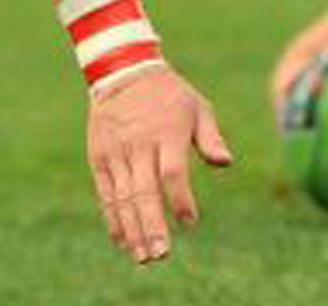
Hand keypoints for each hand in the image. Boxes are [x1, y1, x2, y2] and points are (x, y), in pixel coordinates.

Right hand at [85, 64, 233, 264]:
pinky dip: (114, 219)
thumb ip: (211, 137)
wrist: (123, 71)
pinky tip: (123, 241)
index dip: (180, 200)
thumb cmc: (169, 94)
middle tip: (160, 255)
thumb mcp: (197, 107)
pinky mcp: (100, 159)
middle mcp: (140, 145)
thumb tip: (227, 163)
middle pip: (144, 192)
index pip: (172, 173)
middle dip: (153, 227)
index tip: (190, 222)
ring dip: (132, 230)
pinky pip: (106, 194)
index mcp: (167, 132)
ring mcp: (117, 153)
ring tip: (142, 257)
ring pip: (123, 198)